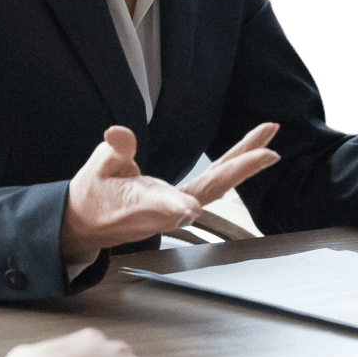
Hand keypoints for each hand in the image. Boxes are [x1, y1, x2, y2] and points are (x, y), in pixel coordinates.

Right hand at [59, 123, 279, 261]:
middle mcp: (165, 210)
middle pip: (209, 190)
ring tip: (268, 136)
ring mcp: (176, 208)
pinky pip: (211, 184)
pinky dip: (231, 167)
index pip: (162, 206)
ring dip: (244, 162)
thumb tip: (119, 133)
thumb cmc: (92, 196)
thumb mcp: (97, 168)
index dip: (176, 207)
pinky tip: (248, 154)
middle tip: (269, 152)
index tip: (190, 209)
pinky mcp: (180, 202)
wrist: (88, 223)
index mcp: (140, 205)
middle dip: (240, 170)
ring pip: (217, 185)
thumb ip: (115, 152)